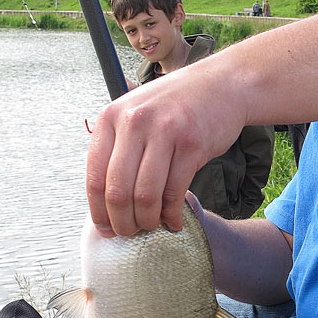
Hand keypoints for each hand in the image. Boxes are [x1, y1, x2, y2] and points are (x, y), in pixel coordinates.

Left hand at [86, 60, 245, 236]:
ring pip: (145, 196)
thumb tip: (105, 199)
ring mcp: (164, 132)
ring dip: (148, 221)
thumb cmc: (177, 105)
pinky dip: (172, 214)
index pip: (95, 177)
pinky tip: (174, 221)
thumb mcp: (136, 113)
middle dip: (123, 222)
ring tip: (152, 226)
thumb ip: (118, 147)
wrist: (222, 85)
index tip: (107, 229)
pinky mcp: (192, 145)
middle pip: (118, 191)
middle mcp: (134, 122)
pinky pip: (175, 192)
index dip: (99, 212)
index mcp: (112, 118)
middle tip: (130, 233)